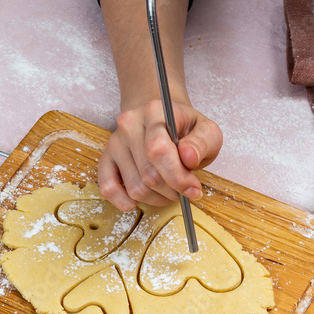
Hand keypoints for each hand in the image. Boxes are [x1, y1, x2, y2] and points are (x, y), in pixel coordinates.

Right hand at [98, 99, 222, 210]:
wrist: (162, 121)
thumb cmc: (185, 129)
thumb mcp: (207, 131)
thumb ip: (203, 143)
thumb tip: (188, 158)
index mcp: (154, 111)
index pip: (158, 151)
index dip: (178, 177)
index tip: (193, 189)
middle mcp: (129, 124)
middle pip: (148, 175)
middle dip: (172, 191)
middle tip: (184, 189)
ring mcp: (115, 143)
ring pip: (135, 188)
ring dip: (157, 198)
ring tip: (169, 189)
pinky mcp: (106, 159)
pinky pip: (108, 189)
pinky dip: (125, 202)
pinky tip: (142, 198)